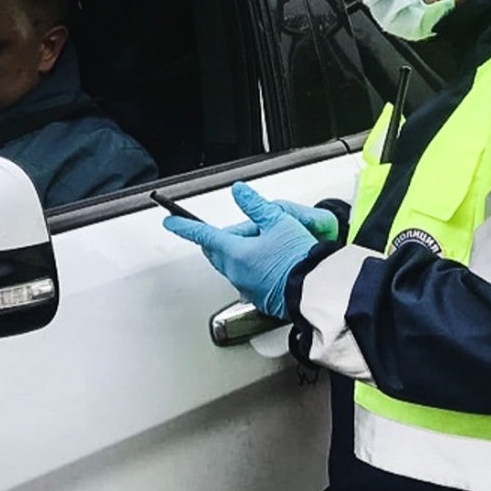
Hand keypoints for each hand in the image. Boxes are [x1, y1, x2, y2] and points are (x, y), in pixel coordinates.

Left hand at [161, 182, 328, 318]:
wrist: (318, 291)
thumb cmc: (301, 259)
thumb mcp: (280, 222)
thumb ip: (256, 206)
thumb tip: (240, 192)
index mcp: (236, 252)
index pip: (203, 235)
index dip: (185, 227)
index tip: (171, 223)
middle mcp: (236, 272)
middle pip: (219, 249)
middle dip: (227, 237)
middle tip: (252, 227)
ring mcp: (246, 287)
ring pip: (233, 263)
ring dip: (243, 251)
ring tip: (271, 244)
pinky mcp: (258, 298)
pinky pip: (247, 278)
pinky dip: (254, 267)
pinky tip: (274, 262)